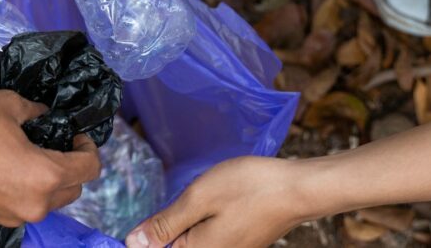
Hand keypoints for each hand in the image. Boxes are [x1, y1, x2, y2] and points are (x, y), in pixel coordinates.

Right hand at [0, 90, 100, 224]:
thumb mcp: (6, 105)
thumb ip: (34, 111)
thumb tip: (43, 115)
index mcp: (45, 176)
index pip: (89, 168)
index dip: (89, 147)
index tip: (77, 133)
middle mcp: (33, 205)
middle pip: (72, 190)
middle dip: (71, 167)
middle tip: (57, 142)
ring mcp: (10, 216)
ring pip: (46, 202)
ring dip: (48, 181)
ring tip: (30, 154)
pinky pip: (20, 206)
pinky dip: (23, 190)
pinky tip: (6, 167)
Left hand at [126, 157, 313, 247]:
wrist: (298, 189)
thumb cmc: (250, 189)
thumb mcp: (200, 198)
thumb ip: (165, 224)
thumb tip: (133, 243)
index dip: (146, 234)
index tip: (160, 211)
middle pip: (174, 246)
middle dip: (168, 226)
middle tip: (191, 199)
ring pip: (190, 240)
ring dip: (186, 221)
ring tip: (210, 196)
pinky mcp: (238, 245)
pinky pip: (207, 238)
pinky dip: (204, 221)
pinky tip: (221, 200)